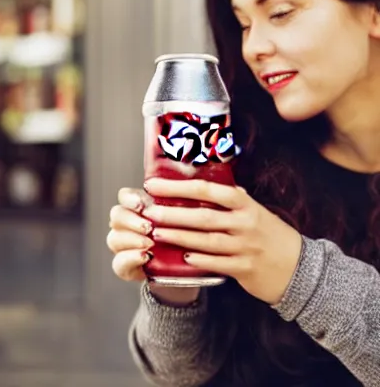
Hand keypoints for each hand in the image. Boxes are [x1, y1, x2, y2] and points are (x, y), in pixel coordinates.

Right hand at [107, 188, 200, 304]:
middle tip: (148, 227)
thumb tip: (190, 187)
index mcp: (138, 208)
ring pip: (114, 238)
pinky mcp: (124, 267)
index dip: (129, 199)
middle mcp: (126, 224)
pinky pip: (118, 262)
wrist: (185, 269)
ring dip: (132, 240)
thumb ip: (180, 204)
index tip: (141, 205)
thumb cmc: (186, 237)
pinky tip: (145, 257)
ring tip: (150, 244)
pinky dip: (130, 258)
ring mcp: (123, 246)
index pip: (125, 196)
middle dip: (131, 221)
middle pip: (116, 215)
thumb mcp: (185, 218)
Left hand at [143, 178, 302, 304]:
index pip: (208, 190)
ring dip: (179, 236)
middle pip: (203, 216)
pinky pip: (216, 263)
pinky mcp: (244, 269)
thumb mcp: (255, 210)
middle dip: (173, 213)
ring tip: (157, 232)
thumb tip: (207, 182)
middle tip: (149, 211)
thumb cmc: (271, 234)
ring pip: (206, 240)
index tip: (155, 185)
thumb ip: (232, 198)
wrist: (300, 268)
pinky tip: (181, 256)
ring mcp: (244, 247)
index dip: (179, 187)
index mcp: (245, 204)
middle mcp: (244, 223)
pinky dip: (198, 259)